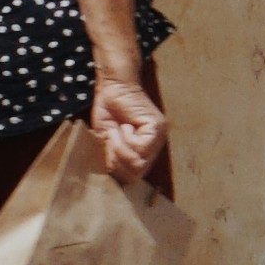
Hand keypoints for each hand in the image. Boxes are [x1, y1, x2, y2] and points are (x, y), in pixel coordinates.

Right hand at [90, 72, 165, 188]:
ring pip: (138, 163)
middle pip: (136, 175)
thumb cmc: (109, 111)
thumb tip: (115, 175)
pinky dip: (127, 139)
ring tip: (117, 131)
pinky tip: (125, 126)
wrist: (113, 86)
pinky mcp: (157, 128)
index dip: (116, 169)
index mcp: (142, 153)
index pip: (132, 177)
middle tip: (111, 141)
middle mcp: (153, 148)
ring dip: (121, 148)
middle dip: (117, 160)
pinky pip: (140, 148)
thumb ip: (113, 158)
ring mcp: (158, 139)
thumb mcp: (106, 141)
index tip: (107, 151)